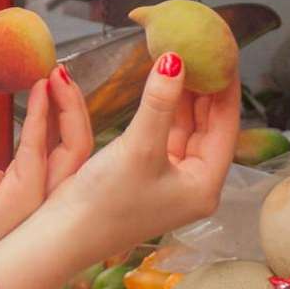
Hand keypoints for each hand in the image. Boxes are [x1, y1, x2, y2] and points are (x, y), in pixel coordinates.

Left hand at [0, 69, 90, 280]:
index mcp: (31, 180)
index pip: (59, 140)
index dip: (61, 106)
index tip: (52, 71)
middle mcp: (43, 190)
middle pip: (76, 142)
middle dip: (74, 103)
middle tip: (60, 68)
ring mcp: (39, 197)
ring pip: (74, 148)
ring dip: (68, 107)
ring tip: (56, 74)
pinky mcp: (25, 200)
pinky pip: (41, 155)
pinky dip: (41, 121)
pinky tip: (38, 93)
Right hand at [44, 52, 237, 261]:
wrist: (63, 236)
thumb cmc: (105, 202)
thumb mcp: (138, 147)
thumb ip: (160, 102)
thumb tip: (176, 60)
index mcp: (204, 186)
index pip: (226, 127)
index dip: (225, 89)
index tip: (222, 55)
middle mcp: (194, 186)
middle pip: (209, 127)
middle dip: (205, 90)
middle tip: (201, 51)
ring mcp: (172, 183)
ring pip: (187, 130)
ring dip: (184, 98)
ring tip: (183, 60)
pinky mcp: (149, 178)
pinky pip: (166, 136)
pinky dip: (166, 111)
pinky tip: (162, 86)